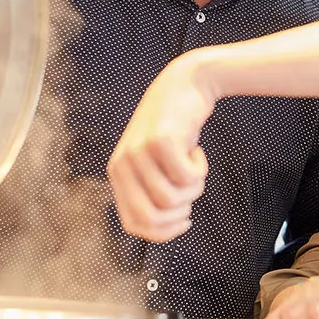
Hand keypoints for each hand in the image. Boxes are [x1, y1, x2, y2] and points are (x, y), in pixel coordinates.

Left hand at [108, 54, 216, 241]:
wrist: (185, 84)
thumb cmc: (174, 129)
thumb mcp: (154, 163)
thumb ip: (150, 192)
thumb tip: (164, 229)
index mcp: (118, 174)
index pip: (134, 225)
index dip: (162, 233)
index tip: (183, 221)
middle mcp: (122, 164)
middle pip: (152, 217)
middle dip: (180, 214)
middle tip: (190, 190)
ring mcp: (139, 152)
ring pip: (172, 199)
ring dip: (194, 187)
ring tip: (193, 165)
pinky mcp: (160, 140)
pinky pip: (187, 177)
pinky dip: (200, 169)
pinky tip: (196, 151)